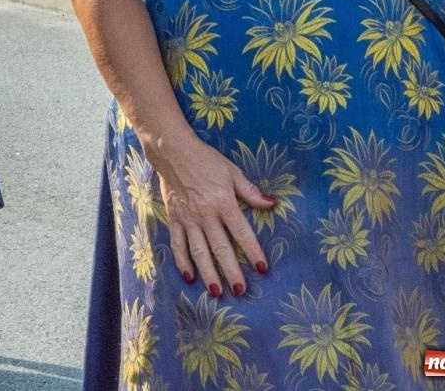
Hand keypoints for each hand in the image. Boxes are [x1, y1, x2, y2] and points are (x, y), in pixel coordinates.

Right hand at [155, 138, 273, 298]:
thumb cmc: (206, 160)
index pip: (241, 232)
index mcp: (223, 202)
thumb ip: (250, 191)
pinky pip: (178, 244)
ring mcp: (188, 219)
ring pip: (199, 251)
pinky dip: (183, 261)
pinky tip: (190, 277)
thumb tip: (272, 203)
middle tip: (240, 291)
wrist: (173, 151)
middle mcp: (205, 214)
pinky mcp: (174, 219)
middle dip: (231, 271)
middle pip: (221, 248)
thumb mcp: (232, 172)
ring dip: (208, 273)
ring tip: (216, 292)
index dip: (253, 251)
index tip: (262, 268)